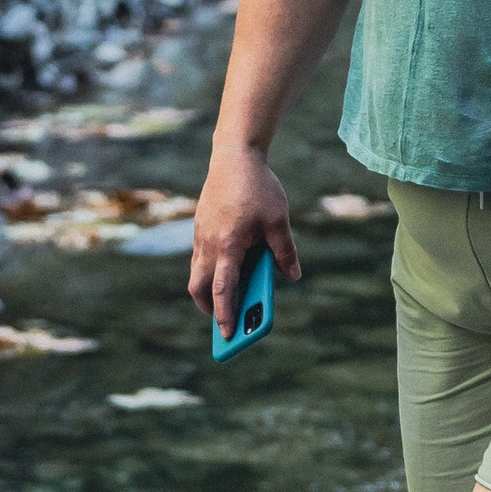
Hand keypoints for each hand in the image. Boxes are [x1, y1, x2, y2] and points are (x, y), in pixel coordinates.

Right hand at [189, 143, 300, 336]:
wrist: (233, 156)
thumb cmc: (258, 188)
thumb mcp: (279, 221)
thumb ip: (285, 252)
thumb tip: (292, 277)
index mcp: (229, 245)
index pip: (223, 289)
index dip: (224, 315)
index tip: (227, 335)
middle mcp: (208, 244)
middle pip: (199, 287)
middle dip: (209, 308)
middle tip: (225, 323)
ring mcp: (201, 235)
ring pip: (197, 272)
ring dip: (209, 289)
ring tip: (231, 299)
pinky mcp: (200, 227)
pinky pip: (200, 257)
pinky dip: (211, 270)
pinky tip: (231, 268)